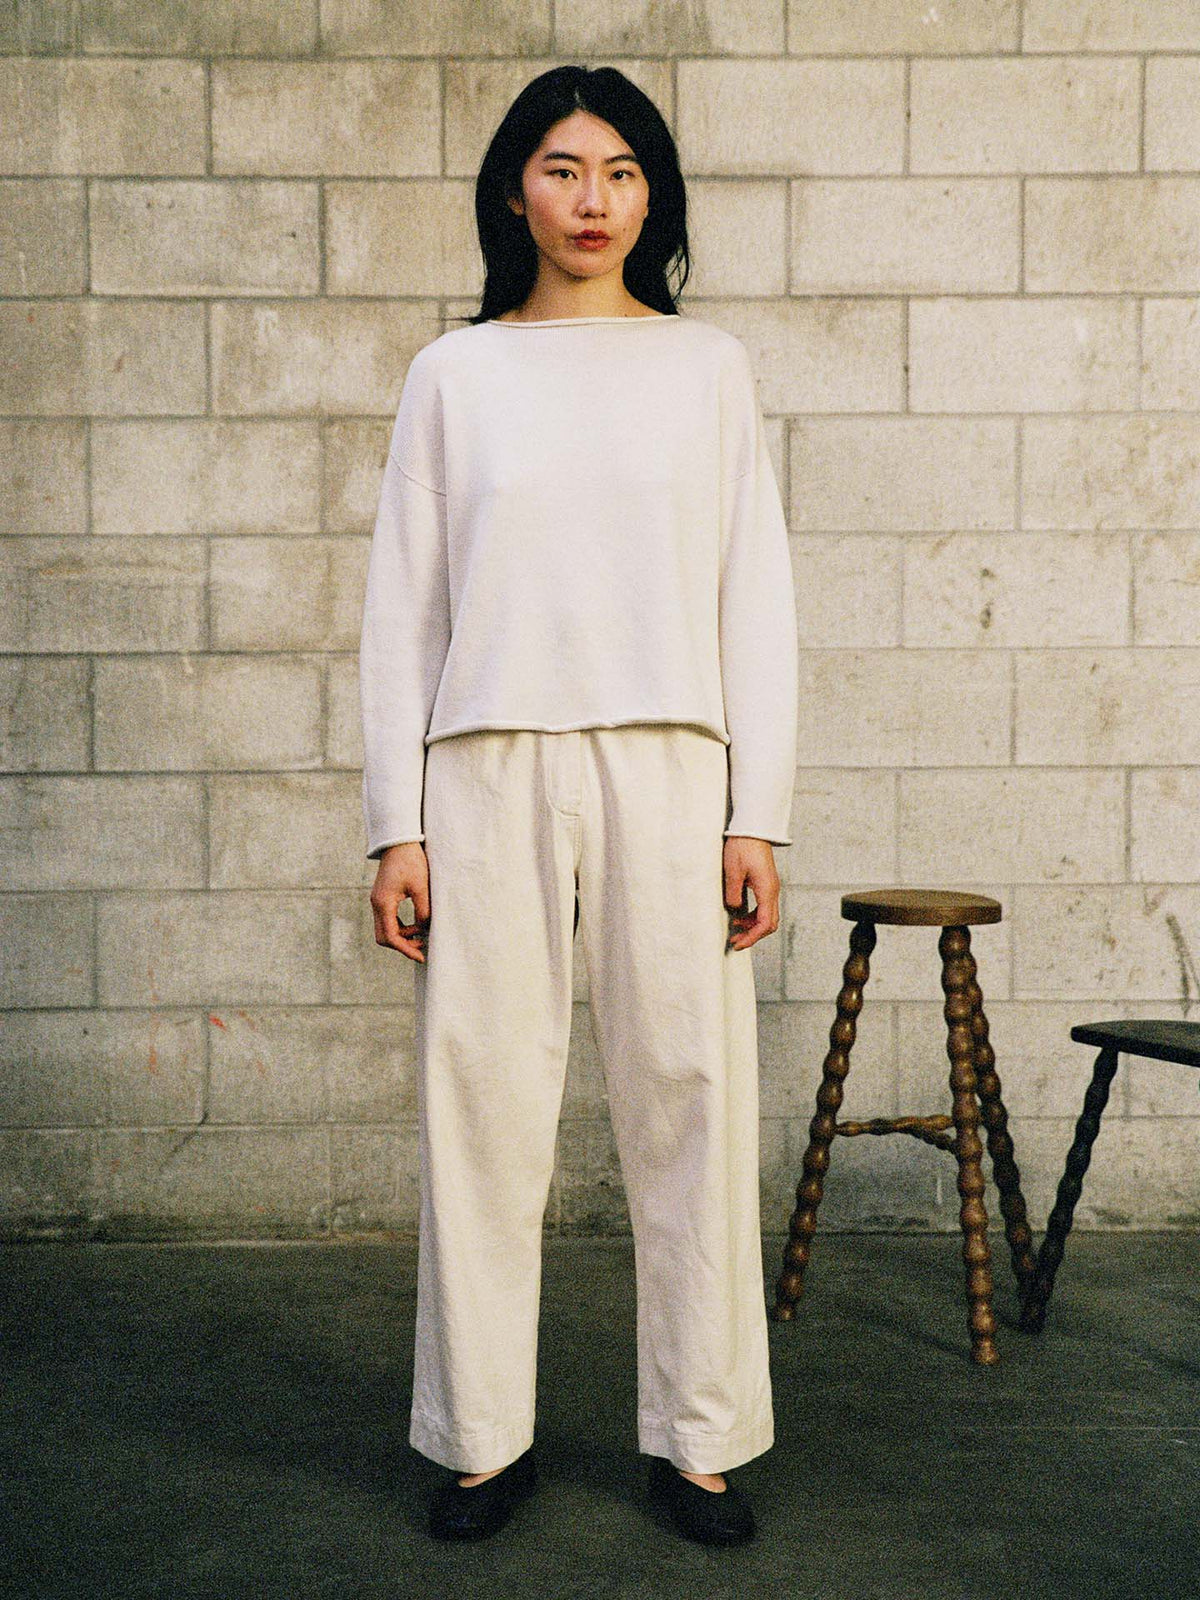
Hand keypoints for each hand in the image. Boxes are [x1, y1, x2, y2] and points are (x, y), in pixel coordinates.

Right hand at [370, 842, 430, 962]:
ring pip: (385, 930)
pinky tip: (416, 925)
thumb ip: (423, 910)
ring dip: (403, 936)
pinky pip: (388, 920)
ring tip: (422, 933)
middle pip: (384, 937)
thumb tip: (424, 930)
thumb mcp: (421, 887)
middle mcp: (377, 904)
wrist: (400, 842)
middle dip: (402, 945)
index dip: (405, 949)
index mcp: (383, 903)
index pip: (391, 936)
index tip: (421, 956)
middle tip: (422, 946)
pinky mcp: (383, 898)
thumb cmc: (411, 861)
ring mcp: (378, 901)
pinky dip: (400, 927)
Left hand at [723, 836, 779, 951]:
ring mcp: (771, 887)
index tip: (738, 944)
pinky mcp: (766, 883)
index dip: (752, 937)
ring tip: (735, 929)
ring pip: (767, 916)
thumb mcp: (733, 871)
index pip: (764, 924)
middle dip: (753, 936)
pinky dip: (753, 915)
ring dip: (753, 926)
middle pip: (769, 923)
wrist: (752, 828)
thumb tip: (735, 909)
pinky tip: (740, 915)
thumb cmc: (743, 846)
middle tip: (736, 941)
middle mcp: (772, 891)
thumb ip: (734, 893)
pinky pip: (764, 906)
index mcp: (767, 890)